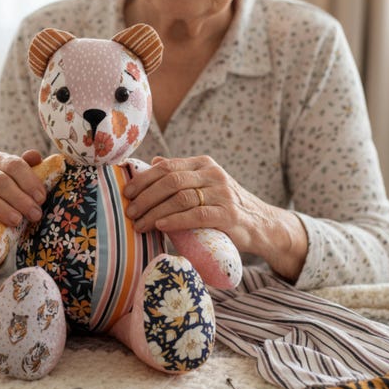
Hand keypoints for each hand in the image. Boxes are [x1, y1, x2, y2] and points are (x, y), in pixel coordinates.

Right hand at [0, 150, 45, 226]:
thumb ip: (29, 166)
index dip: (29, 181)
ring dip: (2, 208)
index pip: (14, 165)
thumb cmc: (11, 189)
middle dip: (20, 199)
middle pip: (0, 181)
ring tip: (17, 220)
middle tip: (35, 214)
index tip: (41, 198)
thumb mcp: (21, 176)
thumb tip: (35, 156)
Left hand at [124, 156, 307, 280]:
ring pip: (181, 197)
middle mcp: (213, 174)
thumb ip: (180, 174)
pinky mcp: (229, 214)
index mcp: (203, 164)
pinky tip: (160, 226)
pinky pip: (197, 215)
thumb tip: (153, 162)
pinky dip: (175, 220)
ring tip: (140, 224)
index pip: (167, 167)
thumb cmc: (223, 206)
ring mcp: (222, 193)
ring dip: (155, 211)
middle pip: (171, 180)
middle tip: (130, 212)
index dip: (143, 180)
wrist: (261, 224)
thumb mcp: (203, 185)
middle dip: (146, 197)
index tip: (127, 194)